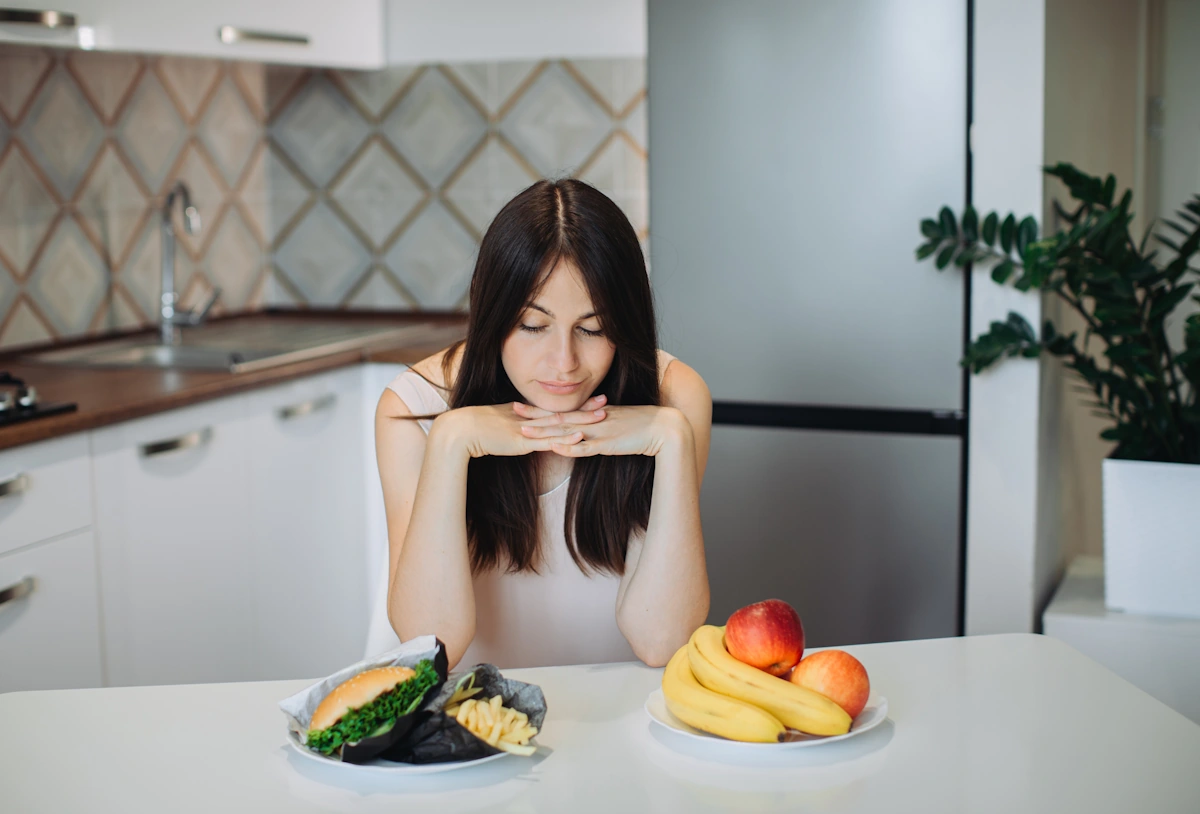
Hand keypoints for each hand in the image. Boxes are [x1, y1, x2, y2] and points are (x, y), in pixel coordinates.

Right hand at [436, 395, 608, 457]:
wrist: (460, 431)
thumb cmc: (475, 429)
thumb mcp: (498, 423)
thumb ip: (512, 424)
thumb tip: (522, 427)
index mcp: (524, 413)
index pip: (554, 407)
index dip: (574, 404)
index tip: (590, 399)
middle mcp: (529, 418)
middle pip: (562, 412)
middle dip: (585, 408)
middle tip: (606, 402)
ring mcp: (527, 429)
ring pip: (560, 424)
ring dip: (582, 420)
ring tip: (601, 416)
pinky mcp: (523, 442)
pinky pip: (548, 440)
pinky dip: (565, 438)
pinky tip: (580, 437)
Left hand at [516, 402, 689, 457]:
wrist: (665, 429)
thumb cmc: (644, 426)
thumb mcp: (619, 422)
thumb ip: (602, 424)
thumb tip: (587, 430)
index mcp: (595, 412)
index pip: (563, 410)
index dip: (542, 408)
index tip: (523, 405)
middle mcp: (594, 419)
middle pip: (559, 417)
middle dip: (535, 416)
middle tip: (512, 411)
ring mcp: (601, 431)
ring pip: (567, 432)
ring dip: (545, 432)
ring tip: (524, 432)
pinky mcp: (609, 444)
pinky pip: (586, 447)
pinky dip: (570, 447)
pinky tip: (554, 447)